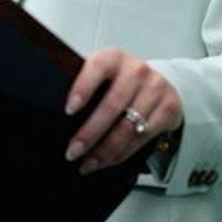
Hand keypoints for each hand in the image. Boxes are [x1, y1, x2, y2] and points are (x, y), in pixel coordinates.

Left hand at [64, 48, 182, 174]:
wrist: (162, 83)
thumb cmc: (122, 81)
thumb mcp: (105, 74)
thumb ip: (86, 85)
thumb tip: (53, 111)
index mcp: (114, 58)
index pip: (97, 67)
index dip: (82, 88)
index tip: (69, 110)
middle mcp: (136, 70)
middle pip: (112, 106)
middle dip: (90, 133)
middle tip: (72, 152)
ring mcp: (155, 88)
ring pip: (127, 127)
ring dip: (105, 150)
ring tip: (88, 163)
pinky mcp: (168, 108)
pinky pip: (142, 138)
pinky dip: (121, 154)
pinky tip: (107, 161)